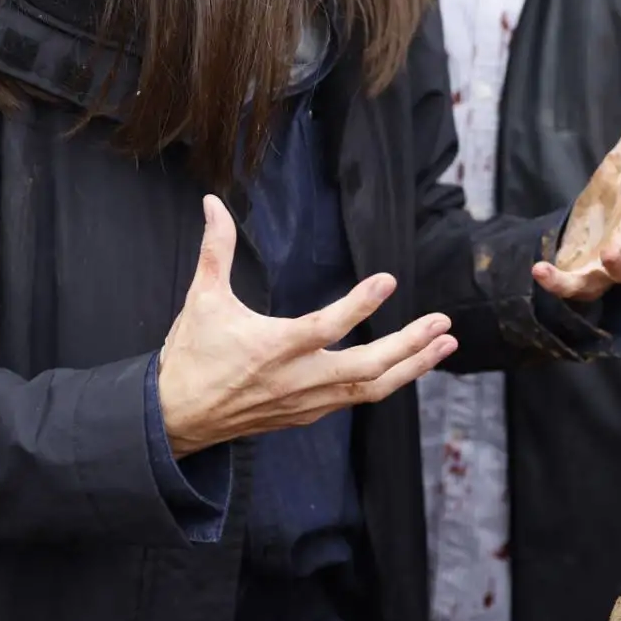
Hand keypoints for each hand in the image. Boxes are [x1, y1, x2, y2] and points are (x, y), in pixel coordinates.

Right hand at [158, 196, 458, 456]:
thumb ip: (215, 249)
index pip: (328, 326)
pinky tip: (406, 366)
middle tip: (443, 323)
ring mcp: (306, 402)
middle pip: (368, 368)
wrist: (176, 418)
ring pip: (371, 390)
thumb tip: (212, 203)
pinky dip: (386, 382)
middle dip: (410, 345)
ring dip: (412, 367)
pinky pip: (355, 400)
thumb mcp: (201, 299)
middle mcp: (298, 379)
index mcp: (274, 348)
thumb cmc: (191, 356)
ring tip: (444, 344)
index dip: (360, 304)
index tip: (389, 279)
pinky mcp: (307, 415)